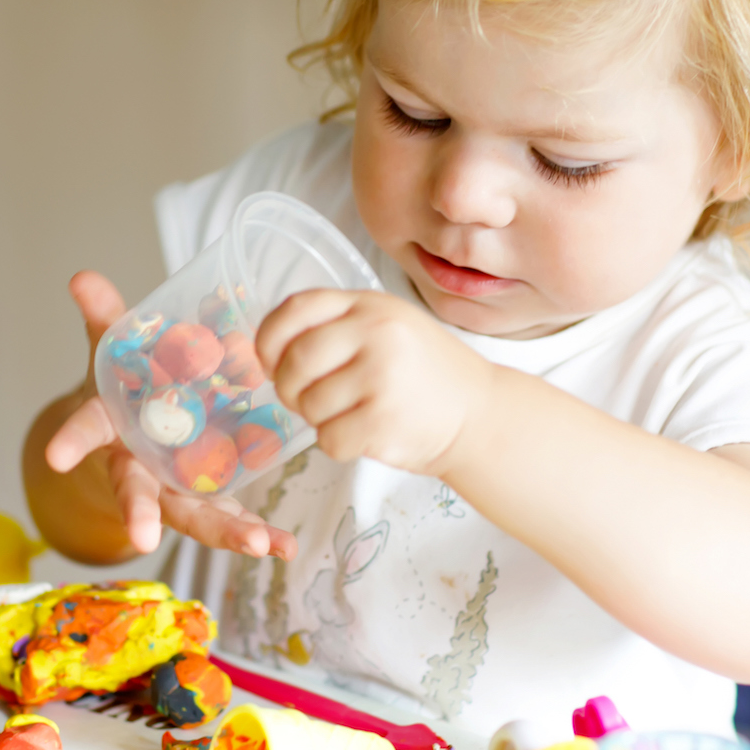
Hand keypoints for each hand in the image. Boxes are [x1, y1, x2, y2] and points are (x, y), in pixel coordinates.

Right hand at [44, 271, 297, 559]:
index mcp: (110, 430)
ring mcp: (173, 491)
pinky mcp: (207, 500)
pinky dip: (258, 534)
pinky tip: (286, 548)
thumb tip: (83, 277)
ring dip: (226, 532)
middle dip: (141, 513)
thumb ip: (104, 319)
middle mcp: (138, 469)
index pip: (86, 430)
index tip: (54, 456)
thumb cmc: (123, 395)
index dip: (71, 441)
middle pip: (138, 493)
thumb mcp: (112, 355)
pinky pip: (231, 519)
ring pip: (194, 516)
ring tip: (260, 544)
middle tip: (144, 536)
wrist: (132, 442)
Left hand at [255, 289, 495, 476]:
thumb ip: (338, 326)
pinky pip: (328, 439)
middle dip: (288, 388)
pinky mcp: (383, 420)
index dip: (269, 338)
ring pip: (309, 405)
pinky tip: (363, 434)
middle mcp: (375, 333)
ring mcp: (380, 376)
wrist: (481, 413)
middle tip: (305, 399)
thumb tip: (271, 350)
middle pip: (295, 361)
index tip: (270, 361)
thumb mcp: (389, 325)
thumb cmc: (425, 373)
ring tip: (351, 414)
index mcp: (370, 305)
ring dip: (319, 419)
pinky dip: (338, 444)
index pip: (296, 308)